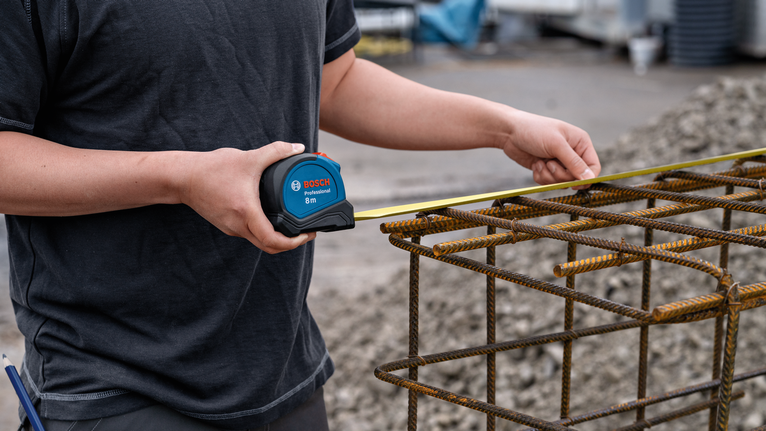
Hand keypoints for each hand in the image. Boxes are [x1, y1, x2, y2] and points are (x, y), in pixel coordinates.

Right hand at [177, 141, 315, 253]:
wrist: (183, 178)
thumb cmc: (213, 169)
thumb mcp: (248, 158)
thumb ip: (275, 151)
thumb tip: (297, 147)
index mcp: (246, 213)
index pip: (273, 240)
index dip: (294, 242)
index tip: (307, 235)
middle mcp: (239, 226)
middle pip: (269, 247)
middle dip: (290, 243)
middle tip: (305, 233)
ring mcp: (232, 228)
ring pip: (259, 241)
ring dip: (277, 238)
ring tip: (293, 225)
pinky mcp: (227, 225)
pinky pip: (250, 234)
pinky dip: (265, 231)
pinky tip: (273, 218)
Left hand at [501, 110, 599, 188]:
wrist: (509, 131)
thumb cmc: (534, 130)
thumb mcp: (556, 144)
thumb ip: (573, 162)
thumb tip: (589, 178)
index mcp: (580, 143)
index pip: (593, 167)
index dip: (586, 178)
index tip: (574, 184)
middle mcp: (572, 153)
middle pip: (576, 178)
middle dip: (560, 175)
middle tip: (549, 163)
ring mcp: (559, 162)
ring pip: (561, 182)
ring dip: (548, 176)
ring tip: (540, 161)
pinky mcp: (546, 169)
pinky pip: (548, 183)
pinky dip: (540, 176)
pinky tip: (535, 164)